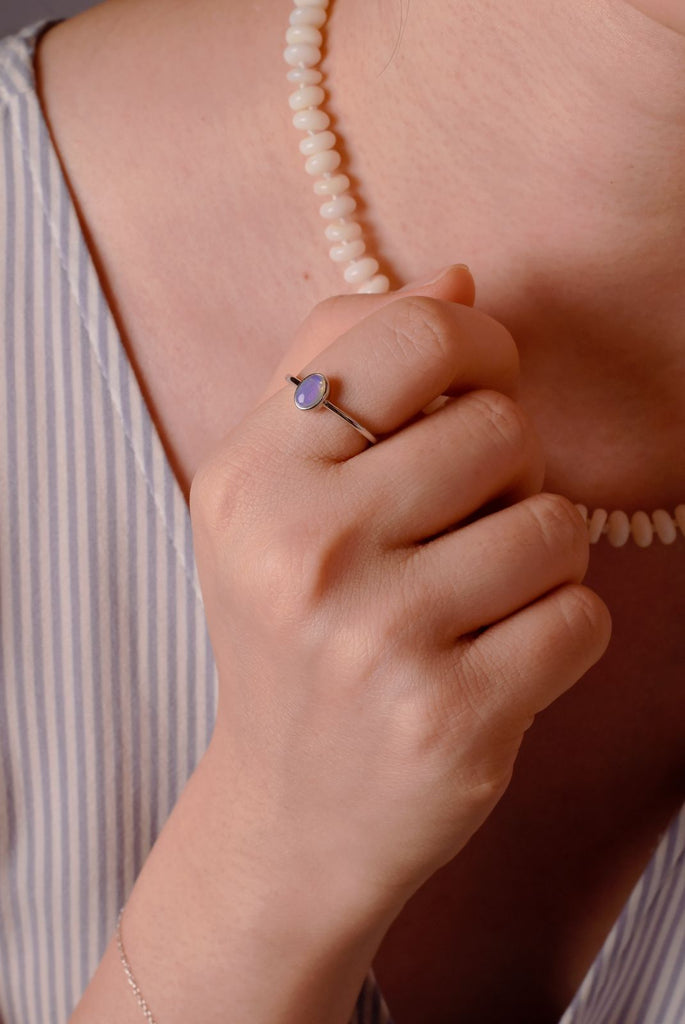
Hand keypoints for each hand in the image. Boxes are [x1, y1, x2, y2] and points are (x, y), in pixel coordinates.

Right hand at [189, 266, 611, 925]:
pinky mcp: (450, 719)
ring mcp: (377, 640)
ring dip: (539, 557)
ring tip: (478, 597)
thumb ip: (340, 366)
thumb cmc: (292, 632)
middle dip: (509, 468)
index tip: (482, 380)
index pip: (411, 334)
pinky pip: (580, 617)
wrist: (291, 810)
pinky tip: (498, 661)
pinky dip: (560, 632)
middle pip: (501, 426)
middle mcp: (304, 552)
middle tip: (466, 521)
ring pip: (554, 523)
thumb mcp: (270, 495)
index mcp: (252, 479)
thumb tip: (457, 275)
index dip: (478, 340)